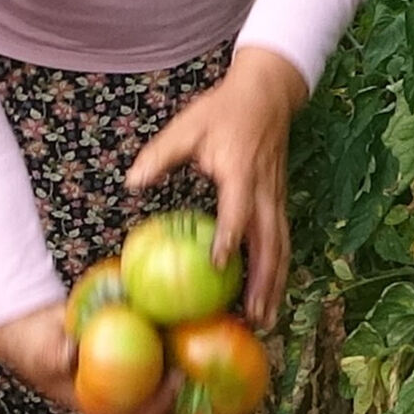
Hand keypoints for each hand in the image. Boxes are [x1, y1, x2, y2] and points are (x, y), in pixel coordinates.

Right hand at [0, 303, 232, 413]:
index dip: (160, 408)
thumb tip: (68, 352)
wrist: (39, 332)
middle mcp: (129, 406)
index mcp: (108, 409)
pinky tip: (226, 356)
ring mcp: (140, 391)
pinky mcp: (147, 369)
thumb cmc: (39, 346)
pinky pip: (176, 375)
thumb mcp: (42, 351)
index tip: (175, 378)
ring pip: (179, 410)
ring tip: (242, 410)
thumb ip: (54, 353)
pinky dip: (199, 369)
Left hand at [126, 46, 309, 329]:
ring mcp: (276, 197)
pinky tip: (268, 292)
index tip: (218, 265)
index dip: (229, 238)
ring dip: (275, 284)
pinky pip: (282, 240)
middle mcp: (264, 190)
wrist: (267, 94)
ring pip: (281, 247)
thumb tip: (131, 183)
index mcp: (240, 171)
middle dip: (264, 281)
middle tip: (253, 316)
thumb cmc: (223, 111)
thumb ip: (160, 156)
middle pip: (270, 242)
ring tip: (265, 319)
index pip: (237, 211)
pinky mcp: (278, 201)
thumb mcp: (186, 127)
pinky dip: (277, 269)